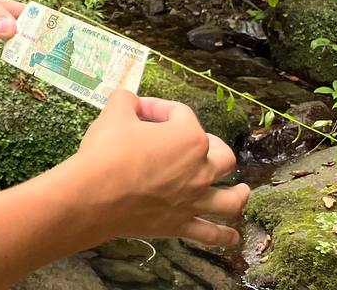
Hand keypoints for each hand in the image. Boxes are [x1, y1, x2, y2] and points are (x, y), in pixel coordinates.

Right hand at [71, 92, 248, 246]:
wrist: (95, 194)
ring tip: (242, 190)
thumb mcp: (113, 114)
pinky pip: (212, 233)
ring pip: (230, 199)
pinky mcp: (182, 224)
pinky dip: (225, 236)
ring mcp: (194, 200)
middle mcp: (200, 169)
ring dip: (239, 194)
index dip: (159, 107)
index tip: (139, 109)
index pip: (180, 114)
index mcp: (188, 138)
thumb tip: (130, 101)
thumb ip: (126, 101)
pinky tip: (233, 236)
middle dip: (212, 146)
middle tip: (196, 145)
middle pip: (222, 156)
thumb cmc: (107, 152)